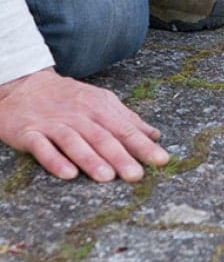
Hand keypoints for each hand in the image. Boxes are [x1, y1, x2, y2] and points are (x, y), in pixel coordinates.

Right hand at [0, 68, 168, 181]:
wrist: (23, 84)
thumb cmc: (70, 98)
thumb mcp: (101, 102)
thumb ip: (128, 119)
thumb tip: (155, 135)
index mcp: (100, 108)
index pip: (126, 129)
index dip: (144, 145)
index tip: (162, 160)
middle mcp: (79, 116)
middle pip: (102, 138)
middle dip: (121, 157)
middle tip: (137, 175)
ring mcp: (53, 124)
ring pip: (74, 142)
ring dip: (91, 159)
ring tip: (108, 177)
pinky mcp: (29, 133)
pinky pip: (42, 148)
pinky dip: (55, 160)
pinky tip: (68, 174)